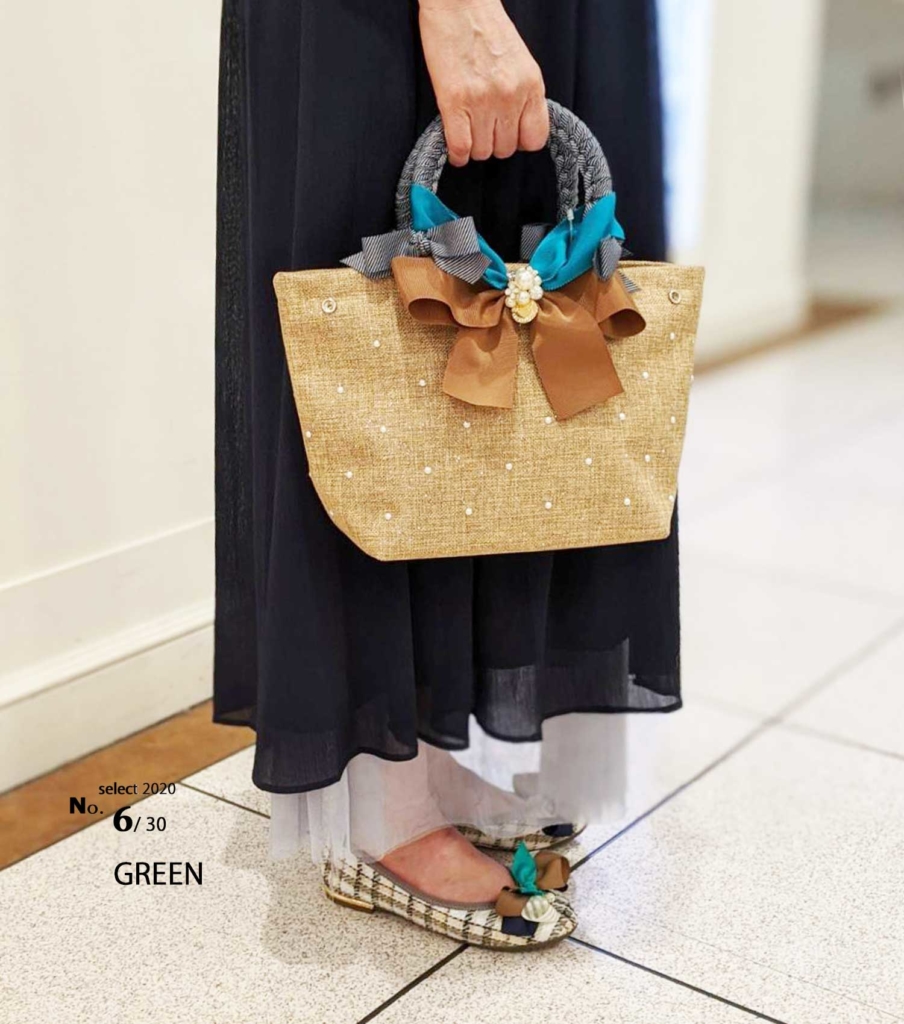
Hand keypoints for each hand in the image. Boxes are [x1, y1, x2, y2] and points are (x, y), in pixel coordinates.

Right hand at [418, 0, 548, 166]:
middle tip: (483, 128)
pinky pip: (461, 147)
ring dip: (474, 147)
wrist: (459, 1)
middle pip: (506, 149)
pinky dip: (457, 154)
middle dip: (493, 142)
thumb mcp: (520, 60)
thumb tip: (517, 126)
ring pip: (483, 152)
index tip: (508, 135)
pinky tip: (456, 148)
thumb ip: (523, 93)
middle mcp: (510, 95)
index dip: (520, 142)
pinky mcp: (454, 101)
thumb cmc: (486, 26)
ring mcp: (483, 100)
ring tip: (468, 130)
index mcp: (531, 84)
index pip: (535, 139)